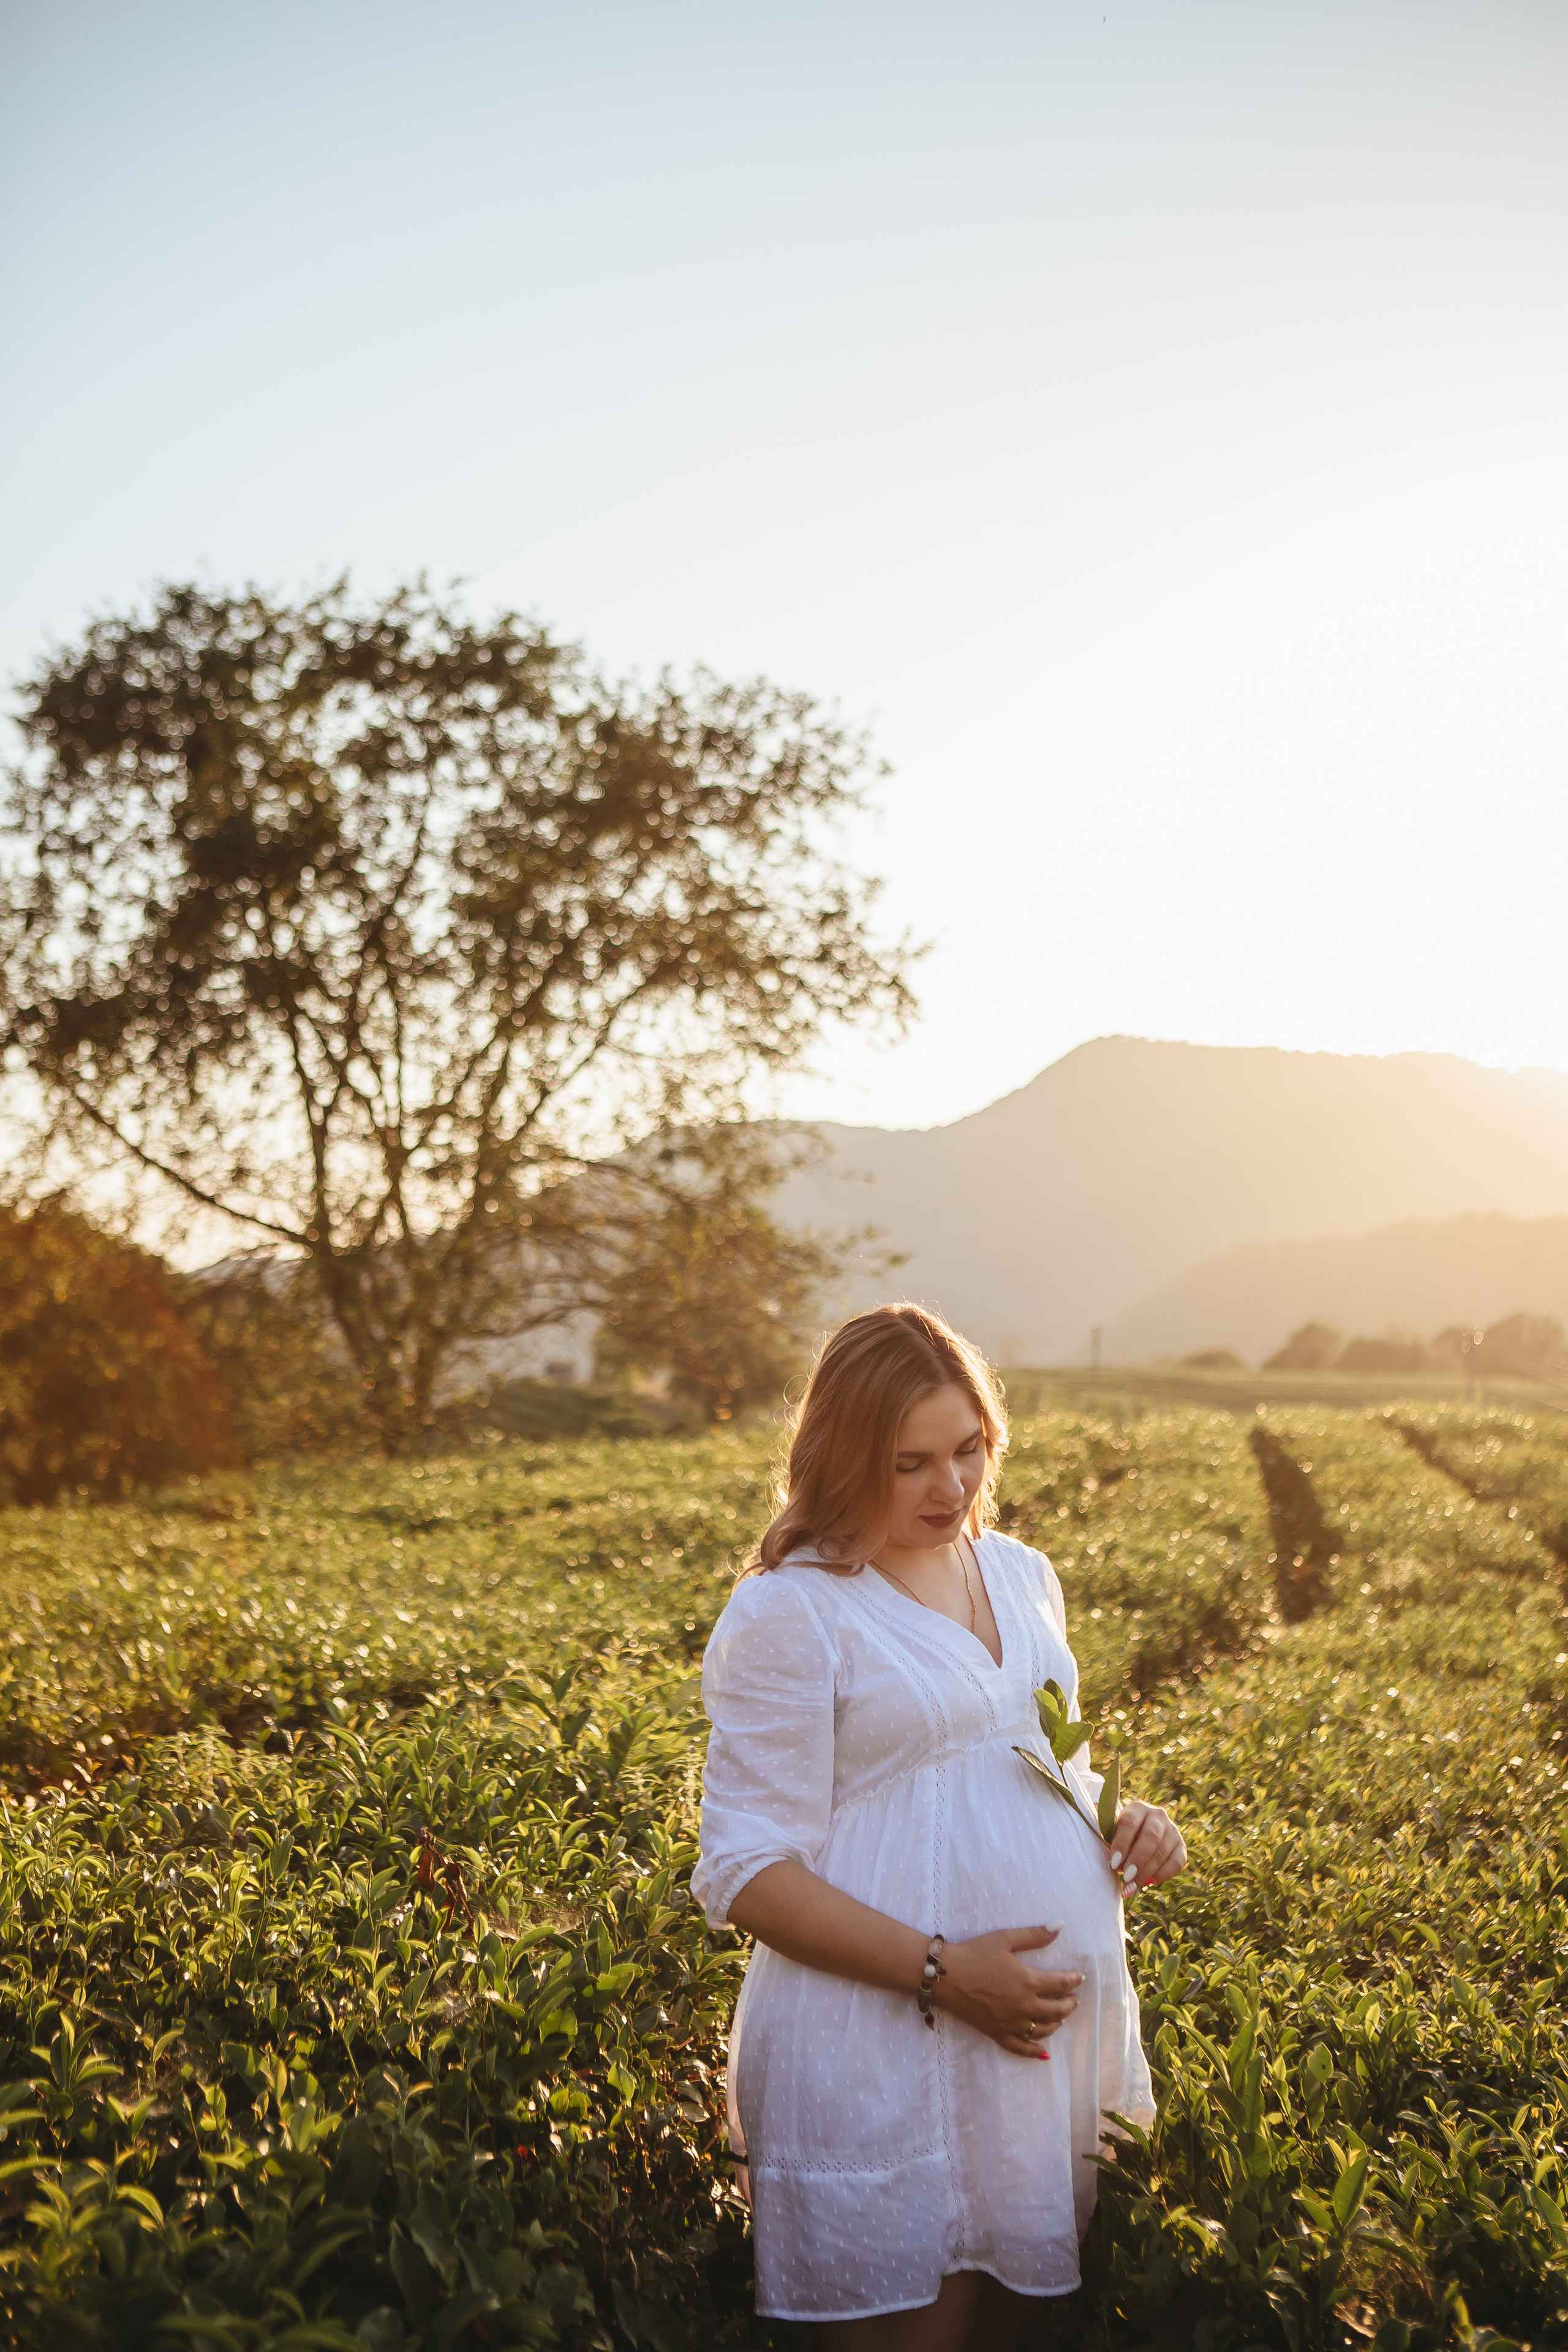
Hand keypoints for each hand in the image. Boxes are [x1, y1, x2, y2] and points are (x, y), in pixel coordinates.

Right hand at [935, 1925, 1082, 2059]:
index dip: (1074, 1980)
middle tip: (1074, 1999)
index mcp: (1028, 1981)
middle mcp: (1024, 2006)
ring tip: (1061, 2017)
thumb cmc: (975, 1954)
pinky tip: (1044, 2053)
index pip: (1061, 1983)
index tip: (1079, 1978)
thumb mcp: (1005, 1939)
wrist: (946, 1976)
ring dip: (1057, 2023)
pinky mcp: (998, 2034)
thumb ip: (1034, 1935)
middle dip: (1070, 2004)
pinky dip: (1035, 2052)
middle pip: (1057, 2010)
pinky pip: (1021, 2048)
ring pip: (1044, 2030)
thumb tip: (1059, 1926)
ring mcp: (1012, 2023)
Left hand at [1107, 1800, 1185, 1892]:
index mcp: (1138, 1809)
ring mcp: (1172, 1830)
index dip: (1121, 1844)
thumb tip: (1115, 1866)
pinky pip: (1177, 1862)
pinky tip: (1151, 1882)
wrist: (1142, 1835)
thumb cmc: (1124, 1837)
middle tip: (1127, 1877)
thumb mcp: (1115, 1834)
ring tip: (1133, 1885)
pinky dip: (1163, 1874)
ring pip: (1162, 1851)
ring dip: (1147, 1872)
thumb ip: (1113, 1846)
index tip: (1113, 1863)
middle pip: (1151, 1836)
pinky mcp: (1181, 1846)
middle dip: (1137, 1859)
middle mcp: (1157, 1815)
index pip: (1130, 1823)